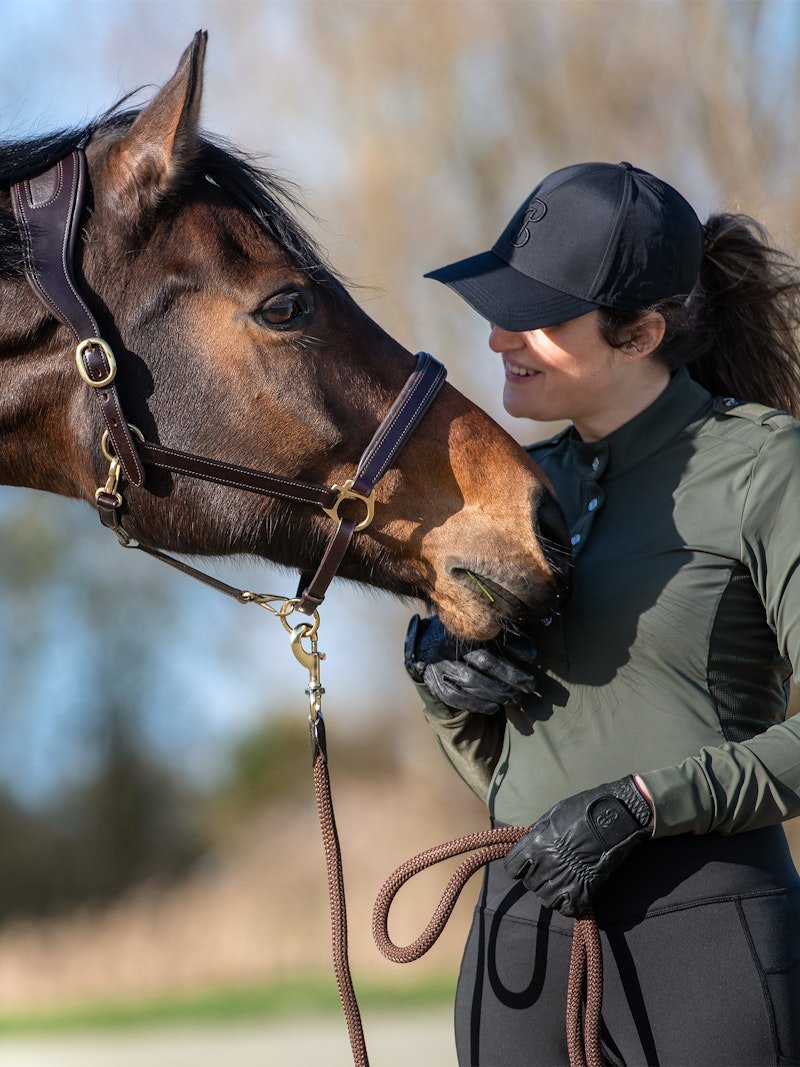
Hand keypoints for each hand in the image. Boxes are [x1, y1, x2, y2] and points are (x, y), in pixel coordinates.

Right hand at [404, 614, 537, 714]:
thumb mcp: (483, 633)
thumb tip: (532, 655)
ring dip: (496, 691)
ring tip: (515, 698)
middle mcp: (450, 645)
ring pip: (470, 680)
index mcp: (463, 629)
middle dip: (509, 675)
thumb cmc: (464, 638)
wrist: (426, 644)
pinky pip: (455, 696)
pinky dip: (476, 704)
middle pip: (483, 661)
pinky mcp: (434, 682)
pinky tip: (493, 708)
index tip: (532, 658)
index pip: (492, 638)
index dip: (513, 647)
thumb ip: (507, 640)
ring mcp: (440, 664)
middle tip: (529, 686)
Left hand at [504, 776, 652, 916]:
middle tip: (552, 869)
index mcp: (536, 843)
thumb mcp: (553, 814)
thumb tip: (529, 843)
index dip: (519, 867)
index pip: (512, 868)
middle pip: (530, 884)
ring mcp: (564, 878)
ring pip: (546, 900)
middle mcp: (546, 863)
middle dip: (538, 878)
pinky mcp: (584, 890)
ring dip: (552, 893)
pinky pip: (567, 909)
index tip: (526, 865)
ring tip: (563, 881)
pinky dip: (569, 904)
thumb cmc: (584, 810)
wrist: (616, 817)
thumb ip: (538, 832)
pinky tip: (575, 891)